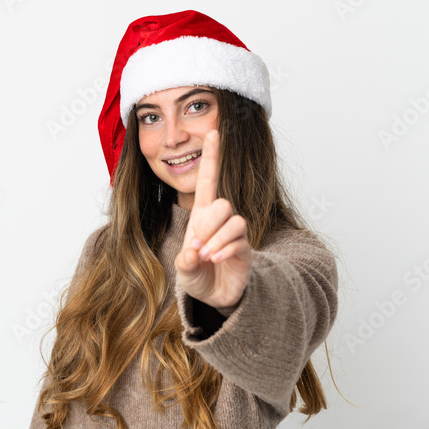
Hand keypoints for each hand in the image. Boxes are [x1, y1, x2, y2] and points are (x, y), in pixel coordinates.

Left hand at [175, 129, 251, 312]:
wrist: (213, 296)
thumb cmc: (197, 275)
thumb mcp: (183, 268)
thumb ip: (185, 260)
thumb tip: (194, 253)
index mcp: (202, 214)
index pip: (209, 180)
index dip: (212, 157)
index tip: (213, 132)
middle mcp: (221, 221)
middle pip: (222, 203)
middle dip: (207, 223)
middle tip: (196, 245)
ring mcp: (235, 235)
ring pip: (234, 221)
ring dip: (216, 239)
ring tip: (205, 256)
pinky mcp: (245, 250)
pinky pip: (239, 242)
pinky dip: (224, 251)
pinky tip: (216, 261)